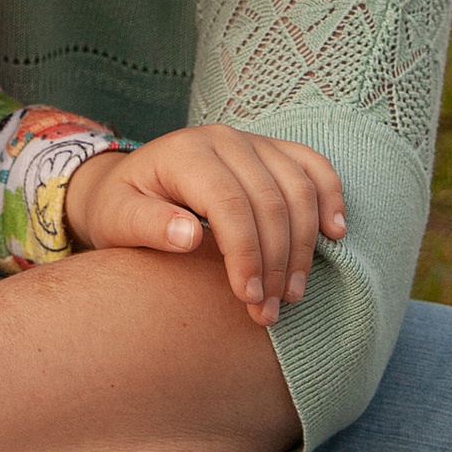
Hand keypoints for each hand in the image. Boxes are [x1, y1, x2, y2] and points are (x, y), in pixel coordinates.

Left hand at [63, 125, 345, 325]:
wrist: (127, 184)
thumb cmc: (121, 207)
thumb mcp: (117, 219)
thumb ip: (147, 225)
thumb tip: (187, 236)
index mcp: (186, 152)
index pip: (230, 204)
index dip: (246, 254)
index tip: (249, 298)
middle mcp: (224, 139)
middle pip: (270, 201)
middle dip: (275, 262)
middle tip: (269, 312)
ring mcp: (252, 142)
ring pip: (298, 189)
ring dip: (303, 246)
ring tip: (292, 294)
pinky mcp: (272, 151)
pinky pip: (313, 167)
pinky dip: (330, 197)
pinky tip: (334, 234)